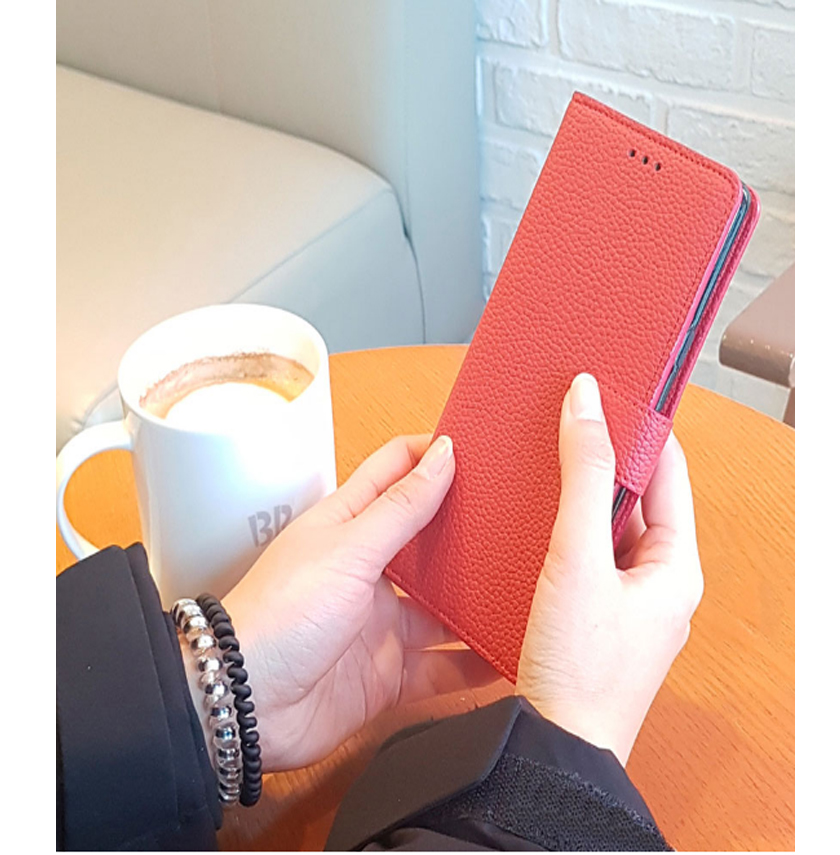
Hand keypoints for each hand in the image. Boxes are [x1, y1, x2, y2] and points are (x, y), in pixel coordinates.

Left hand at [222, 434, 496, 771]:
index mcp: (351, 524)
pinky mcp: (389, 674)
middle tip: (524, 519)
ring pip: (445, 610)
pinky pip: (443, 670)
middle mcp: (371, 570)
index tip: (484, 446)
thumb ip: (402, 507)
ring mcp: (382, 624)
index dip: (434, 453)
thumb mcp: (349, 549)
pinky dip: (474, 669)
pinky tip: (510, 660)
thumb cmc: (282, 612)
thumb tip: (444, 453)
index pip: (397, 471)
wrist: (244, 704)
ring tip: (532, 591)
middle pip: (430, 542)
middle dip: (471, 532)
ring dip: (480, 605)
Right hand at [516, 374, 703, 765]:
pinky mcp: (590, 612)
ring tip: (542, 464)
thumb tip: (587, 403)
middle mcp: (654, 578)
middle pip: (633, 496)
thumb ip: (584, 475)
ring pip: (603, 524)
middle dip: (600, 457)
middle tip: (564, 421)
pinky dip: (560, 528)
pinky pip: (581, 553)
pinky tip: (529, 518)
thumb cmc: (579, 669)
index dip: (638, 428)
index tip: (605, 394)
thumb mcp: (579, 557)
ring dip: (576, 493)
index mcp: (673, 564)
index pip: (667, 471)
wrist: (550, 747)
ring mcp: (622, 597)